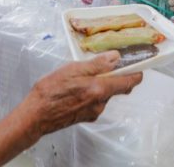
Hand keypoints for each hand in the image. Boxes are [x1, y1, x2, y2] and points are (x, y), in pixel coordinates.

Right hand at [20, 51, 142, 134]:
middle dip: (115, 76)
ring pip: (105, 94)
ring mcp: (94, 111)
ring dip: (99, 84)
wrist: (36, 115)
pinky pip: (95, 101)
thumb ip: (96, 64)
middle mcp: (101, 103)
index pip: (129, 82)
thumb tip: (115, 57)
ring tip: (82, 75)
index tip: (137, 65)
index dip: (136, 73)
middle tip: (105, 64)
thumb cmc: (51, 91)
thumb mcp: (73, 70)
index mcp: (100, 89)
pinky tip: (76, 87)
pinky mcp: (85, 116)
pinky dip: (91, 92)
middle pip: (118, 88)